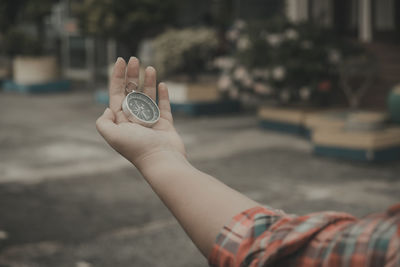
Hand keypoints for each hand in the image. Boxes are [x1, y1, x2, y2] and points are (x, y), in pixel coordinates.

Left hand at [96, 57, 185, 171]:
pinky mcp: (166, 124)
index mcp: (121, 121)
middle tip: (135, 59)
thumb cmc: (137, 148)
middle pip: (132, 92)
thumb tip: (107, 108)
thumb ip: (103, 122)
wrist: (162, 160)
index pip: (117, 94)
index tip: (121, 60)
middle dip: (132, 75)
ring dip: (148, 81)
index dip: (117, 77)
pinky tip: (162, 84)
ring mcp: (151, 122)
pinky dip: (163, 95)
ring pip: (148, 97)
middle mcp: (135, 120)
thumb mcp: (112, 135)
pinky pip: (164, 106)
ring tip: (150, 67)